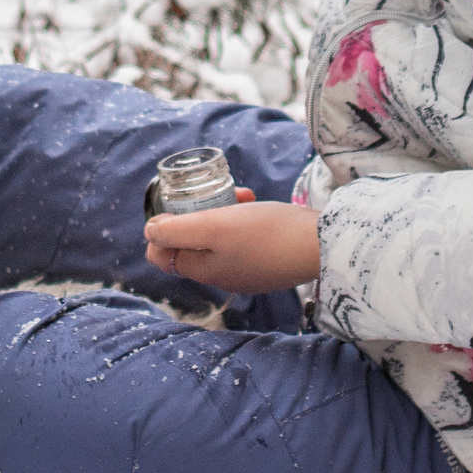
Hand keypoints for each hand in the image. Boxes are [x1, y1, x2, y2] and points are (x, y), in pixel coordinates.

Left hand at [143, 193, 321, 294]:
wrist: (323, 246)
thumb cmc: (267, 233)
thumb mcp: (215, 226)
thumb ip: (178, 231)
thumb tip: (149, 233)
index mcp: (204, 270)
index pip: (161, 256)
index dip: (160, 229)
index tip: (178, 206)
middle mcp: (222, 276)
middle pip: (190, 245)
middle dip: (196, 216)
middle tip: (213, 195)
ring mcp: (246, 272)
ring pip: (217, 240)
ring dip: (222, 214)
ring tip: (241, 195)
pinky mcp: (267, 264)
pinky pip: (242, 241)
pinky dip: (243, 222)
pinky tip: (257, 206)